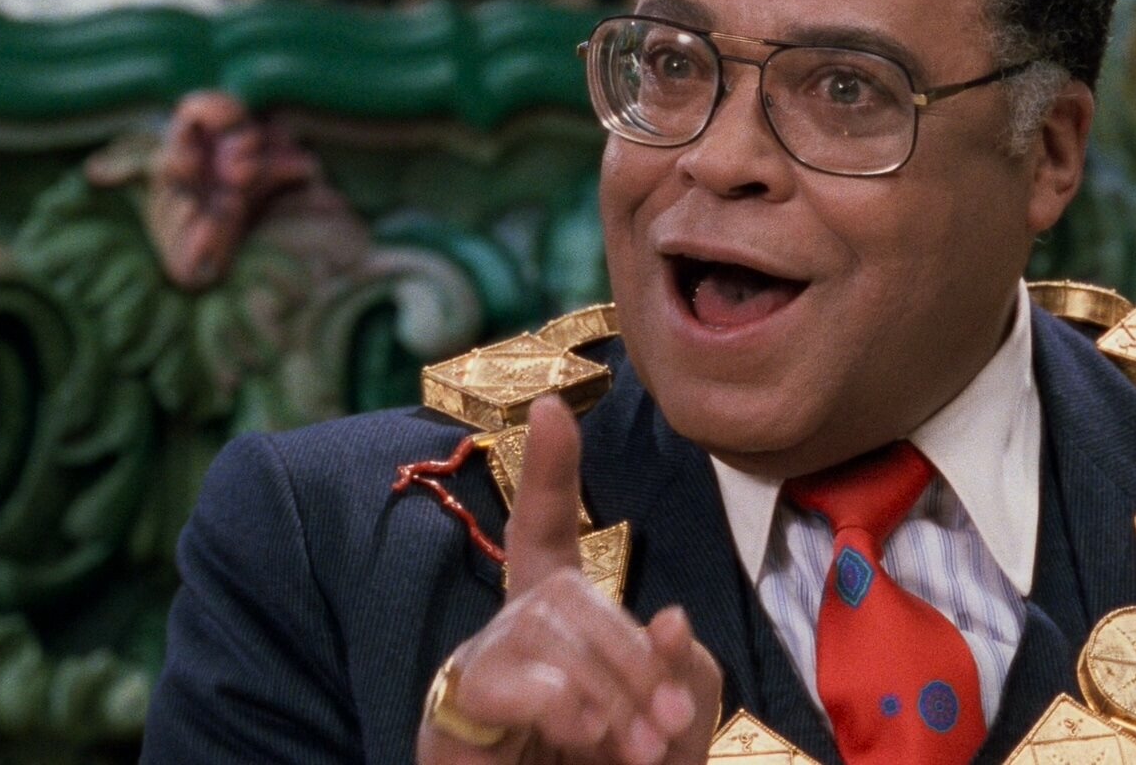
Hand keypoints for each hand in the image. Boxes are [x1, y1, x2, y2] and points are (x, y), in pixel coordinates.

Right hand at [417, 396, 722, 764]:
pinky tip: (580, 731)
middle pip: (569, 592)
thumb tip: (671, 620)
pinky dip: (554, 700)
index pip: (546, 528)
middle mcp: (517, 627)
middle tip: (667, 724)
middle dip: (629, 653)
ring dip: (604, 688)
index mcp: (566, 616)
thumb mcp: (676, 719)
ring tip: (633, 747)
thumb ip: (682, 669)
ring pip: (543, 628)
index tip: (554, 405)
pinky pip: (499, 676)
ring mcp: (481, 665)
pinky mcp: (452, 710)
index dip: (549, 470)